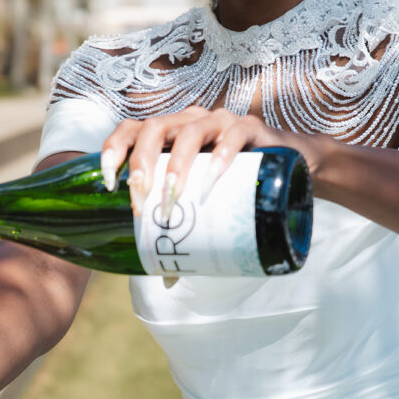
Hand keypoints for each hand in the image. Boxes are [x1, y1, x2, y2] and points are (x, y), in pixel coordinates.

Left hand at [99, 108, 306, 216]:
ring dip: (177, 163)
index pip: (132, 130)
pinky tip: (211, 180)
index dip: (114, 149)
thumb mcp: (204, 201)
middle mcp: (190, 120)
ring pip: (189, 131)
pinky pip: (232, 136)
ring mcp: (220, 120)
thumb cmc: (237, 185)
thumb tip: (167, 277)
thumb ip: (187, 230)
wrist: (290, 167)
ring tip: (173, 196)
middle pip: (155, 128)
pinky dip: (220, 157)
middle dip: (143, 162)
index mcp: (170, 134)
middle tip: (141, 199)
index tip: (108, 183)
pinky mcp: (250, 127)